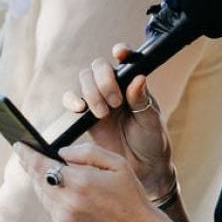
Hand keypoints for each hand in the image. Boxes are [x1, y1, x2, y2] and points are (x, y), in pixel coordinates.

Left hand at [15, 141, 173, 221]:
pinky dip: (54, 199)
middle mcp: (68, 202)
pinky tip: (65, 193)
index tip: (18, 145)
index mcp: (80, 182)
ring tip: (50, 172)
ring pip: (43, 195)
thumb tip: (60, 152)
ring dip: (44, 183)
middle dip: (34, 167)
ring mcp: (64, 219)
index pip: (41, 165)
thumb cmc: (131, 195)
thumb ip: (86, 152)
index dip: (27, 154)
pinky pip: (52, 209)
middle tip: (30, 155)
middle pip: (38, 180)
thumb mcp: (117, 164)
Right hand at [65, 44, 174, 197]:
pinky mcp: (84, 116)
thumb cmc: (151, 142)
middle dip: (104, 81)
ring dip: (90, 92)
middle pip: (98, 67)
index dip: (121, 52)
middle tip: (115, 102)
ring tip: (103, 113)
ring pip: (84, 80)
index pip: (126, 61)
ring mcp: (97, 100)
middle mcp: (114, 88)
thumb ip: (142, 100)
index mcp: (133, 84)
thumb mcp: (151, 121)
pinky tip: (80, 110)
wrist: (139, 169)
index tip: (119, 52)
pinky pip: (71, 100)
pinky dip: (71, 100)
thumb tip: (138, 78)